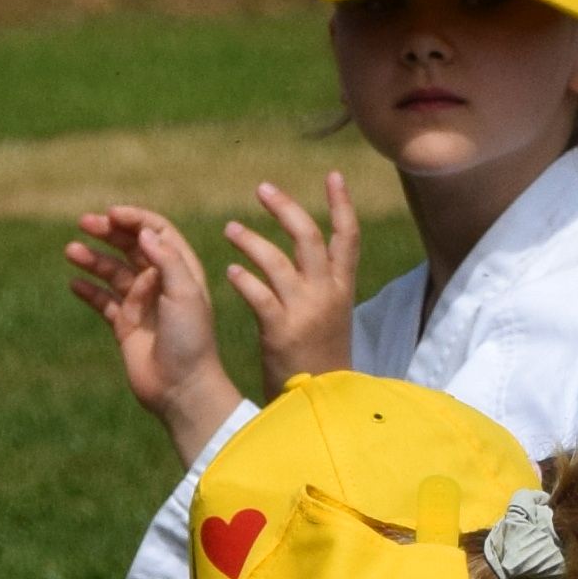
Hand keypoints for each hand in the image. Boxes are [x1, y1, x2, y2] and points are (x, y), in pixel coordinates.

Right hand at [65, 204, 244, 447]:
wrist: (181, 388)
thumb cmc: (190, 340)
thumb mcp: (185, 294)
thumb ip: (166, 261)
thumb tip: (144, 232)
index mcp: (181, 270)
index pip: (156, 232)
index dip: (135, 219)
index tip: (111, 214)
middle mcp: (160, 283)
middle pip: (131, 247)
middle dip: (108, 232)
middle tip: (84, 223)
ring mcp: (141, 304)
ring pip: (112, 272)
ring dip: (92, 259)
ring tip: (70, 251)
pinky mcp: (125, 325)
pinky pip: (103, 302)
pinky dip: (89, 291)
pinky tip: (73, 283)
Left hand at [216, 171, 362, 394]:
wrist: (320, 403)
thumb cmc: (322, 362)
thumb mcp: (333, 318)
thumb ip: (323, 287)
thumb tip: (311, 259)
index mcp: (342, 289)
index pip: (348, 237)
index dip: (341, 204)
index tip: (333, 175)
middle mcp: (327, 294)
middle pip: (309, 238)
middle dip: (286, 208)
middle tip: (262, 188)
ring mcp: (305, 311)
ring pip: (278, 261)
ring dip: (251, 241)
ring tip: (230, 229)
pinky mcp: (281, 330)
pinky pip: (259, 295)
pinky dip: (243, 280)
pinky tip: (229, 273)